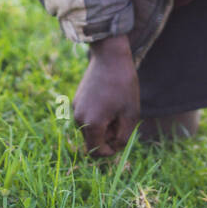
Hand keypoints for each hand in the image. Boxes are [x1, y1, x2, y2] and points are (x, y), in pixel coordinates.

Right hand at [72, 34, 138, 156]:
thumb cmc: (123, 84)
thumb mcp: (131, 113)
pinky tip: (109, 100)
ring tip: (116, 108)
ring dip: (103, 125)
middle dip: (108, 136)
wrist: (110, 56)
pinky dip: (97, 115)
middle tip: (122, 118)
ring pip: (90, 128)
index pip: (96, 152)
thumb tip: (115, 147)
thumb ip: (124, 136)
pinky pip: (87, 115)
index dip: (111, 151)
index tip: (122, 138)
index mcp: (92, 123)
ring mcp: (76, 107)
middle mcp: (79, 118)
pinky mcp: (77, 99)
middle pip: (93, 140)